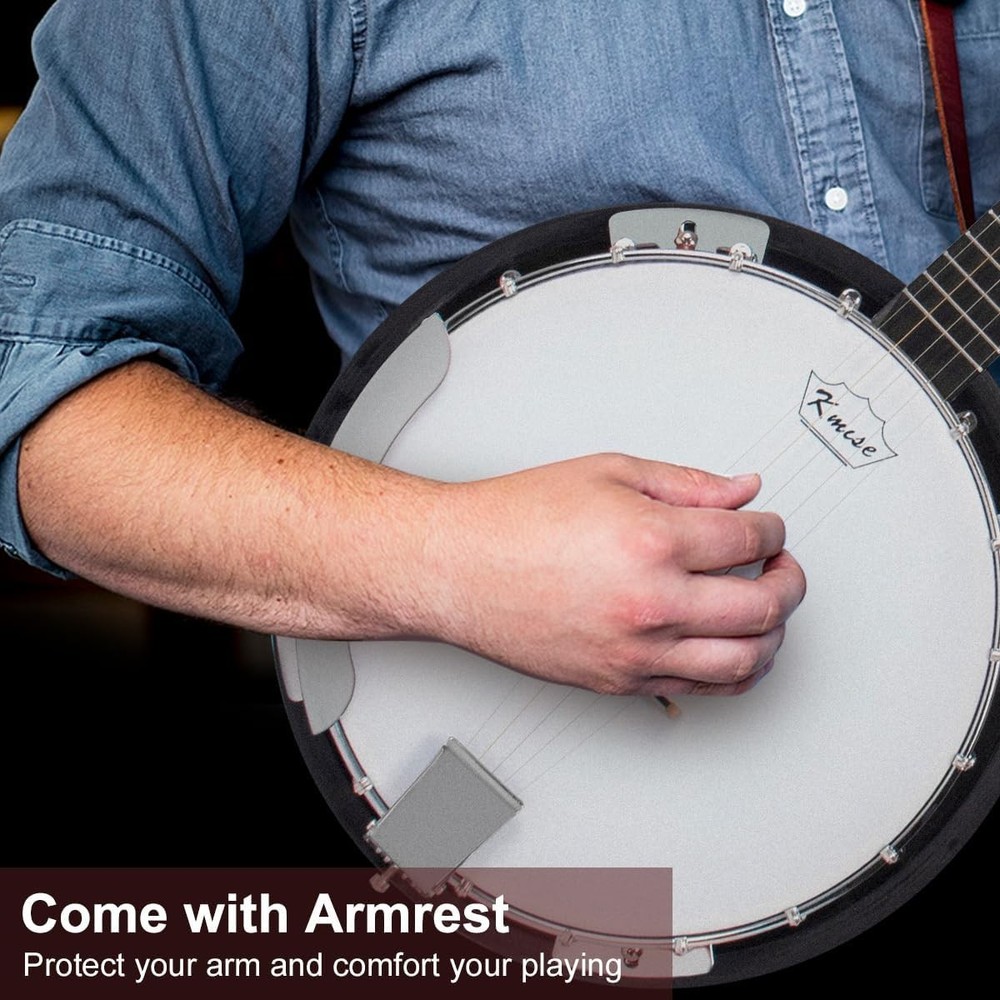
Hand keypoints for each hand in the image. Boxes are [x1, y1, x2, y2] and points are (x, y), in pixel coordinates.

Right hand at [429, 454, 804, 696]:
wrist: (456, 567)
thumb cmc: (515, 521)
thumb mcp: (608, 473)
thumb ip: (687, 483)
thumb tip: (741, 490)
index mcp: (652, 541)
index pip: (752, 540)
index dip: (773, 529)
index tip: (768, 527)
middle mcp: (651, 603)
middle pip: (765, 606)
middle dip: (789, 580)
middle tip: (782, 566)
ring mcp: (635, 651)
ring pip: (745, 661)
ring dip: (773, 634)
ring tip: (764, 609)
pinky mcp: (619, 682)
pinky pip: (702, 690)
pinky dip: (735, 672)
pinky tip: (733, 649)